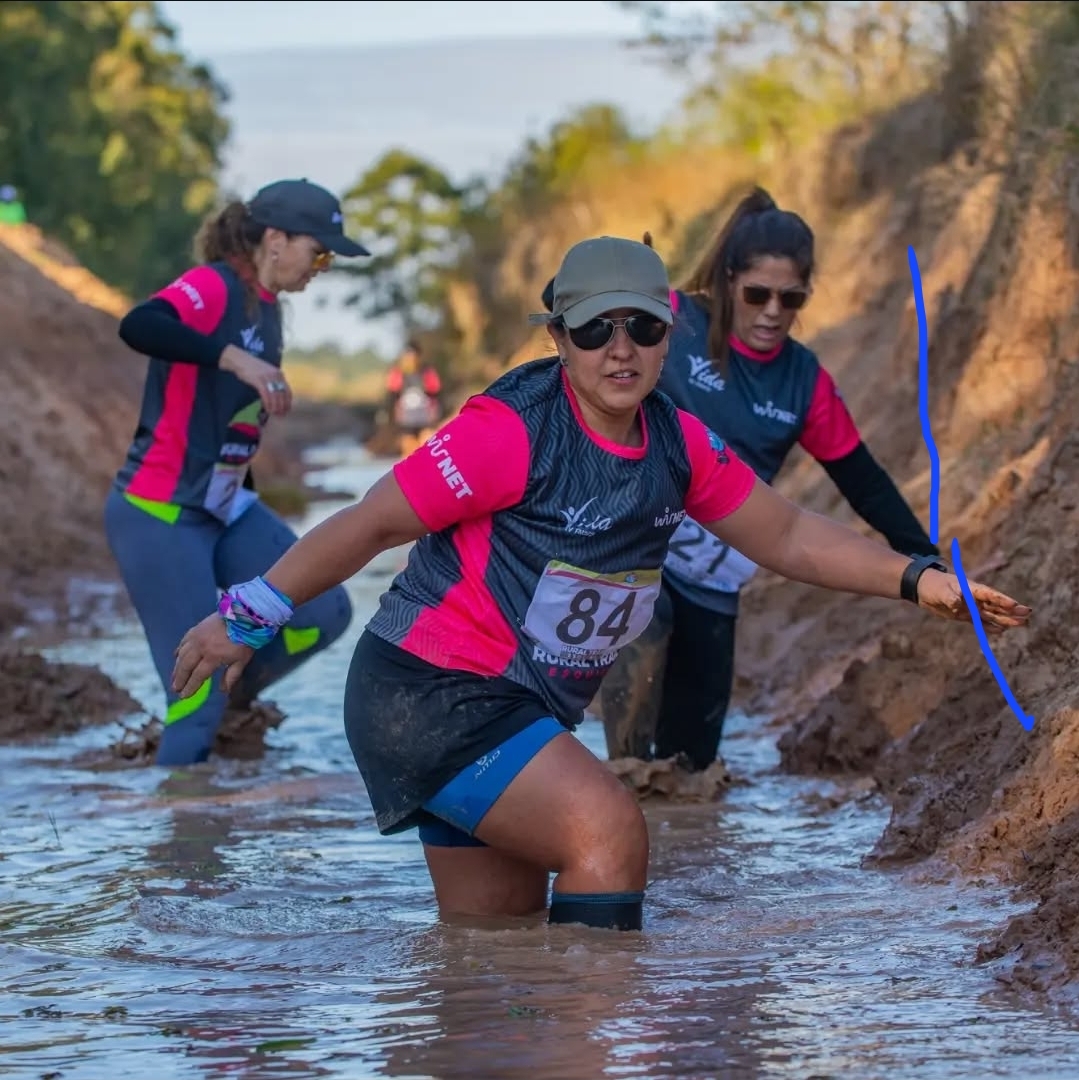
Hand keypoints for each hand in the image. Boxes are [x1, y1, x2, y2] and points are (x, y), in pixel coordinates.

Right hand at [172, 613, 253, 697]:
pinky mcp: (195, 629)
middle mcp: (201, 648)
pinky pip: (183, 642)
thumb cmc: (244, 640)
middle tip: (175, 689)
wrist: (243, 616)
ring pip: (181, 655)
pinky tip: (176, 657)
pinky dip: (179, 651)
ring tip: (174, 678)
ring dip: (176, 668)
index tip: (184, 696)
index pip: (198, 676)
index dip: (190, 687)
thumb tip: (223, 691)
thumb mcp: (241, 661)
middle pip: (186, 667)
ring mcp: (196, 637)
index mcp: (212, 657)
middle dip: (180, 679)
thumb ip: (231, 676)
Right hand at [219, 344, 292, 416]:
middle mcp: (275, 375)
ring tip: (274, 413)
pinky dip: (268, 404)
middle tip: (280, 415)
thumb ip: (273, 382)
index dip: (288, 402)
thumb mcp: (266, 373)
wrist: (239, 359)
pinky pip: (266, 395)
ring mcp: (267, 377)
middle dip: (282, 407)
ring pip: (275, 396)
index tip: (287, 410)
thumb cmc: (252, 367)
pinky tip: (267, 409)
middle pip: (282, 395)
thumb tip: (277, 396)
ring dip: (275, 407)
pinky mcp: (258, 380)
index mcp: (279, 374)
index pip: (288, 391)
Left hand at [916, 570, 1031, 634]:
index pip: (990, 595)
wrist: (922, 589)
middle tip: (1028, 614)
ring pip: (992, 614)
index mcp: (972, 589)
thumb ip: (950, 598)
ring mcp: (972, 607)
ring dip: (1006, 619)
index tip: (1015, 604)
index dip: (1002, 600)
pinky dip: (990, 626)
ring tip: (1022, 624)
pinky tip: (1001, 631)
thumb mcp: (940, 591)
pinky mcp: (965, 615)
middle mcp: (975, 599)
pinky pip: (981, 622)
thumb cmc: (933, 586)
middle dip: (1012, 610)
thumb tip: (957, 605)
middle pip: (997, 605)